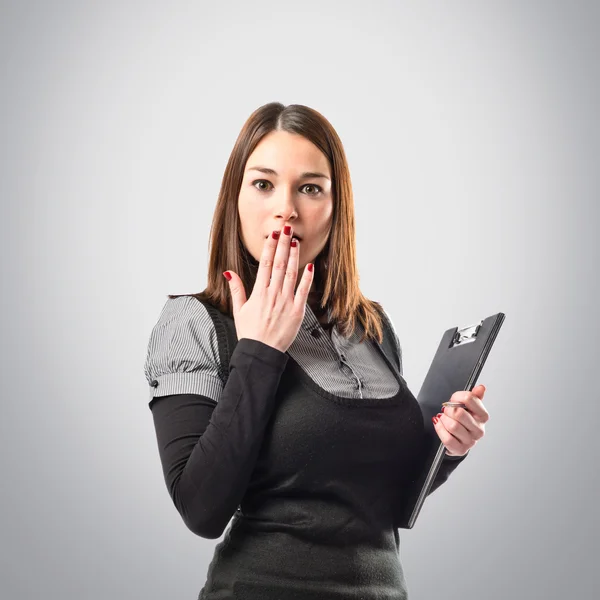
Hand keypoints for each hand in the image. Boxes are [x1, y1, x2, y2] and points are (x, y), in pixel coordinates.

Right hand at [223, 225, 313, 353]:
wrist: (261, 352)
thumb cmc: (250, 332)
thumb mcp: (238, 310)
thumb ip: (236, 289)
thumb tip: (228, 272)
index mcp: (259, 293)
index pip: (264, 264)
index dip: (270, 248)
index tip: (273, 235)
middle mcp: (273, 294)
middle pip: (279, 264)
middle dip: (283, 244)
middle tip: (286, 229)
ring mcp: (286, 302)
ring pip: (291, 274)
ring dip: (293, 256)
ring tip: (296, 241)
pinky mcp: (297, 311)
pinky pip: (303, 291)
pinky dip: (307, 278)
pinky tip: (309, 266)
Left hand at [432, 384, 488, 456]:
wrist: (457, 439)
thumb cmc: (462, 421)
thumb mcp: (468, 407)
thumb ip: (474, 397)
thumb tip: (481, 388)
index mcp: (483, 416)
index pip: (469, 399)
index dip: (456, 397)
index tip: (453, 399)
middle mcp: (479, 429)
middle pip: (459, 413)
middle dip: (448, 409)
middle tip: (446, 410)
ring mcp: (471, 441)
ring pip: (453, 426)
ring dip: (443, 420)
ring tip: (443, 418)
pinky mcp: (460, 449)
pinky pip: (447, 439)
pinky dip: (440, 429)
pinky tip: (439, 425)